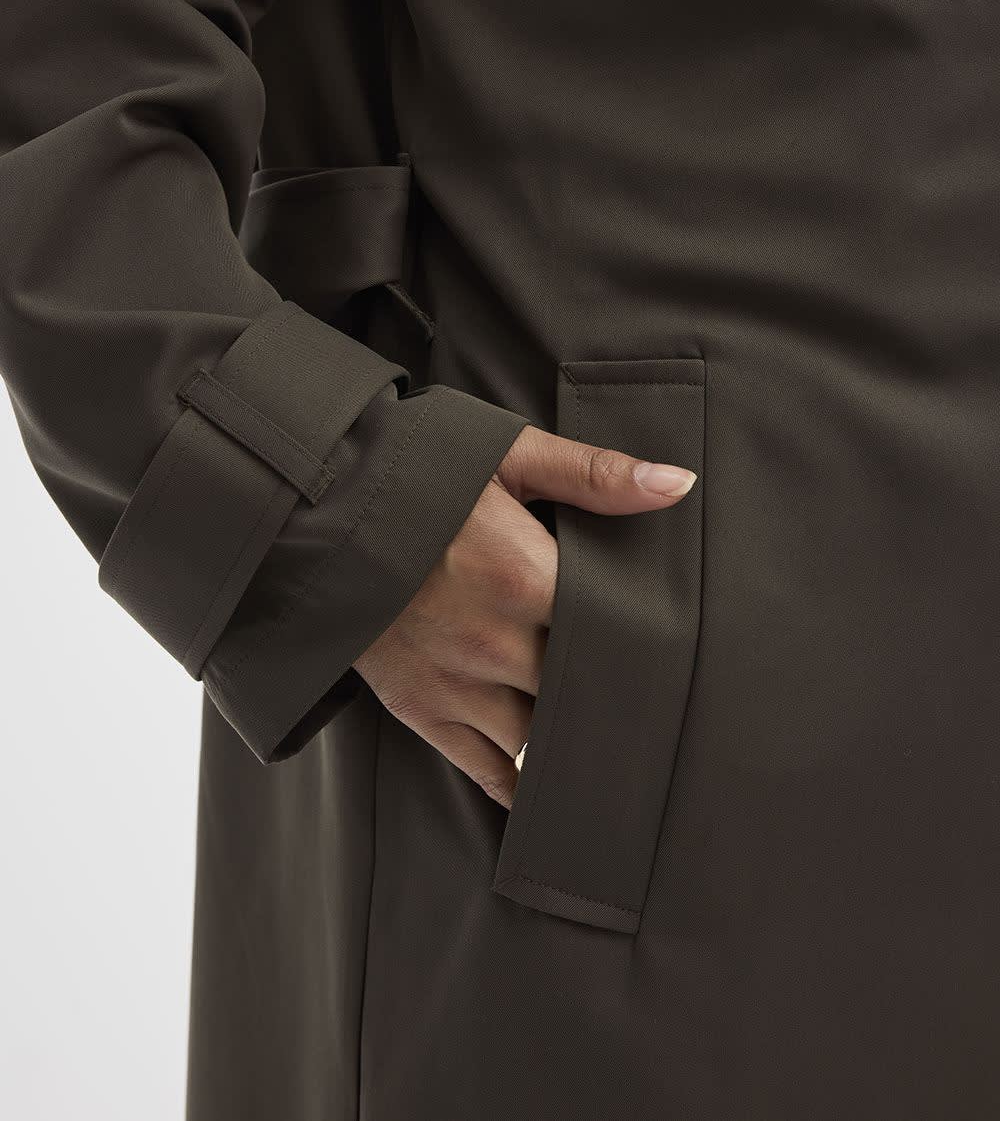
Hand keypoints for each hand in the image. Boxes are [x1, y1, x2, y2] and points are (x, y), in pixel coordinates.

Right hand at [352, 424, 697, 808]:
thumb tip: (676, 484)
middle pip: (583, 692)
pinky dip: (524, 784)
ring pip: (542, 738)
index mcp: (524, 577)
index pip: (616, 635)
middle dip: (615, 694)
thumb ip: (594, 474)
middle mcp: (494, 643)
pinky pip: (487, 769)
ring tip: (609, 739)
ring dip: (573, 736)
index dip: (650, 647)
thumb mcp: (506, 455)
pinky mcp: (419, 709)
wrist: (311, 507)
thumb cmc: (415, 473)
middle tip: (656, 701)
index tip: (677, 652)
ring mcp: (454, 684)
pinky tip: (553, 786)